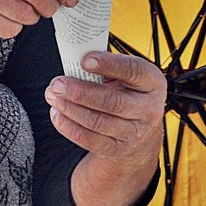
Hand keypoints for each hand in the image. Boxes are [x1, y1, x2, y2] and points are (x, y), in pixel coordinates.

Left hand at [43, 52, 164, 165]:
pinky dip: (69, 127)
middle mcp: (148, 109)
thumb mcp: (125, 73)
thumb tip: (74, 57)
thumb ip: (105, 65)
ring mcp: (134, 132)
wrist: (138, 126)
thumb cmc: (127, 90)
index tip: (84, 60)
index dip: (109, 64)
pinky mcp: (117, 148)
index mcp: (152, 82)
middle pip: (112, 102)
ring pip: (98, 122)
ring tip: (53, 95)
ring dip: (70, 108)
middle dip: (80, 92)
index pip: (133, 71)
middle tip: (58, 83)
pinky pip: (90, 140)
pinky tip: (57, 113)